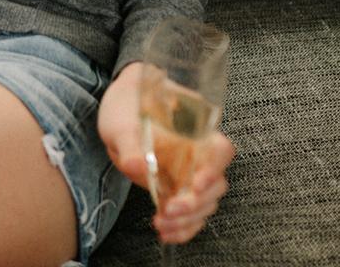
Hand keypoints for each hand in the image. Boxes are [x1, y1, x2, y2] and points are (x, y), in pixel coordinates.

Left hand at [97, 62, 234, 244]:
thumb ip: (129, 143)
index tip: (195, 184)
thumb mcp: (121, 121)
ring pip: (206, 203)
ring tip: (161, 224)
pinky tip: (166, 234)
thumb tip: (134, 167)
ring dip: (188, 219)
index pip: (220, 150)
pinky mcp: (177, 189)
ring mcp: (189, 174)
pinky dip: (183, 228)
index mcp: (195, 130)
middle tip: (170, 210)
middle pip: (216, 184)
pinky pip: (191, 214)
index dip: (213, 169)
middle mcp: (198, 154)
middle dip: (196, 202)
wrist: (119, 109)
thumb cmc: (125, 106)